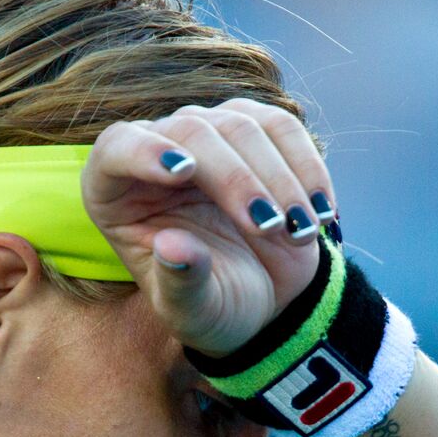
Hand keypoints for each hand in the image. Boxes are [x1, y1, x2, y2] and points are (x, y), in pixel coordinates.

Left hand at [81, 98, 337, 356]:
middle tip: (266, 227)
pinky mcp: (257, 131)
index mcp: (117, 191)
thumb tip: (173, 247)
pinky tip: (320, 213)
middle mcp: (157, 150)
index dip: (145, 152)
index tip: (182, 172)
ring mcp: (209, 134)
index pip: (118, 148)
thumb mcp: (191, 312)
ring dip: (279, 179)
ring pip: (241, 125)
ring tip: (300, 232)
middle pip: (192, 132)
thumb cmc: (210, 308)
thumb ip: (180, 282)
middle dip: (235, 178)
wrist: (264, 302)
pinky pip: (284, 129)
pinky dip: (308, 168)